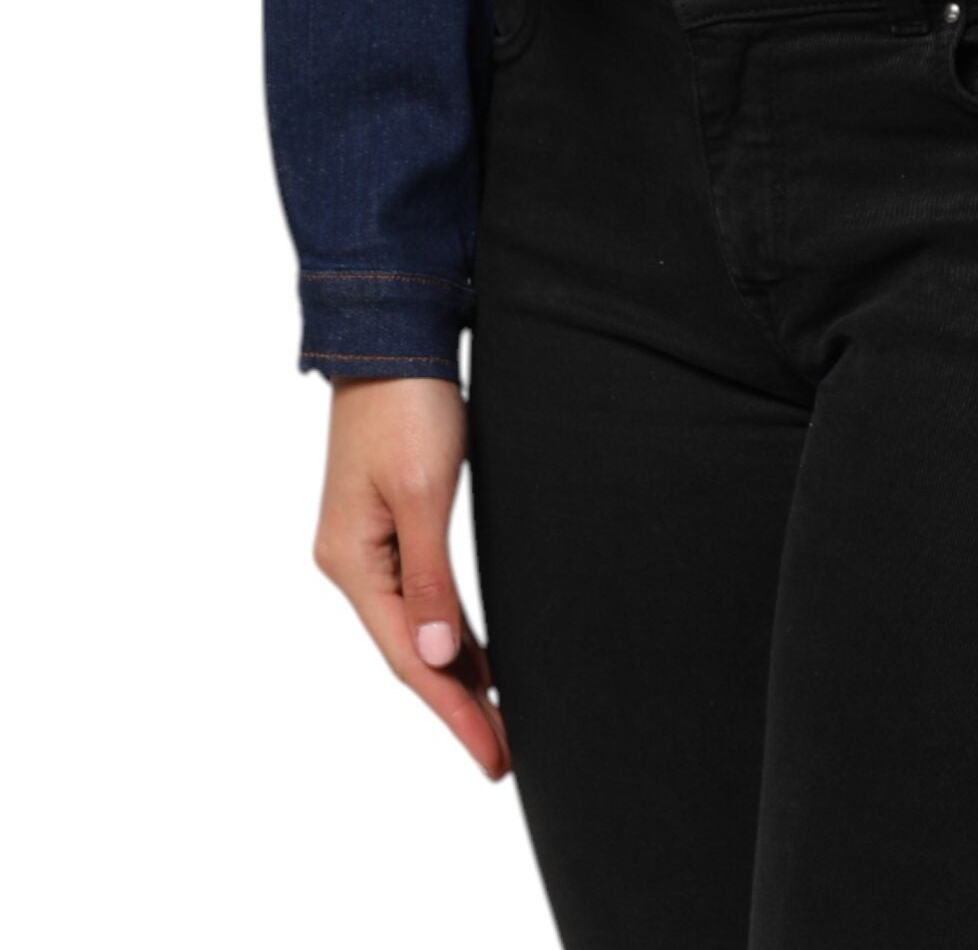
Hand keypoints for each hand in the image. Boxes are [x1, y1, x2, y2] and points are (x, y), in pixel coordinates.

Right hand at [314, 376, 509, 778]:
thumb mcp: (422, 491)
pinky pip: (423, 596)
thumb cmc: (406, 405)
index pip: (410, 659)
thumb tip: (439, 658)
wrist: (390, 339)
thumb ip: (430, 578)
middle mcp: (355, 563)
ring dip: (458, 675)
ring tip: (499, 723)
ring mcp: (371, 545)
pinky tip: (478, 657)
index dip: (454, 711)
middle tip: (506, 756)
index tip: (494, 755)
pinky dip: (452, 631)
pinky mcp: (393, 523)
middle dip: (459, 707)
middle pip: (411, 653)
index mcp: (353, 562)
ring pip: (418, 628)